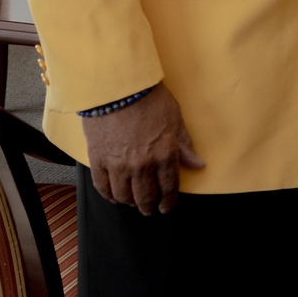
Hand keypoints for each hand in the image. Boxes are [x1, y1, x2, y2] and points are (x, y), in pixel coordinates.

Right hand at [81, 81, 204, 214]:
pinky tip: (114, 196)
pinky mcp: (99, 160)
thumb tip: (198, 164)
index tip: (167, 206)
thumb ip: (184, 145)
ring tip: (133, 202)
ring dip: (130, 202)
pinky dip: (109, 195)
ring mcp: (119, 165)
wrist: (118, 87)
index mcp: (164, 155)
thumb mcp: (175, 119)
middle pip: (146, 197)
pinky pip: (103, 187)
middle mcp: (142, 165)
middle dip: (150, 206)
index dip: (169, 201)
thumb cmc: (150, 98)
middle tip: (150, 209)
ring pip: (124, 196)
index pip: (169, 187)